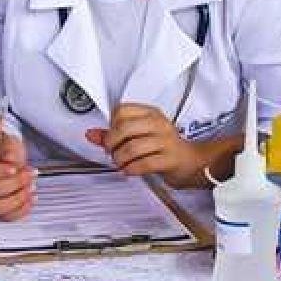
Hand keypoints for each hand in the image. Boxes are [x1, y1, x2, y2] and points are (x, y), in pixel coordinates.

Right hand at [0, 130, 35, 220]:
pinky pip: (5, 217)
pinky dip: (20, 211)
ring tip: (31, 188)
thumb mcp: (4, 141)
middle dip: (15, 183)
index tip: (14, 168)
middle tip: (29, 174)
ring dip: (18, 199)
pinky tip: (30, 200)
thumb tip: (10, 158)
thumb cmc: (0, 152)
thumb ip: (8, 147)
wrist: (0, 160)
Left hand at [86, 103, 207, 188]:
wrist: (190, 162)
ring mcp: (166, 141)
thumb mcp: (139, 136)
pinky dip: (131, 169)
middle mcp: (158, 124)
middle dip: (111, 143)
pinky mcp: (170, 159)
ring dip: (120, 159)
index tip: (111, 136)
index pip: (122, 111)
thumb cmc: (163, 147)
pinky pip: (144, 164)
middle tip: (111, 152)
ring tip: (120, 163)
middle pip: (124, 128)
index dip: (111, 125)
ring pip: (132, 147)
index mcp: (150, 113)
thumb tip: (91, 134)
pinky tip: (129, 170)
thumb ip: (113, 135)